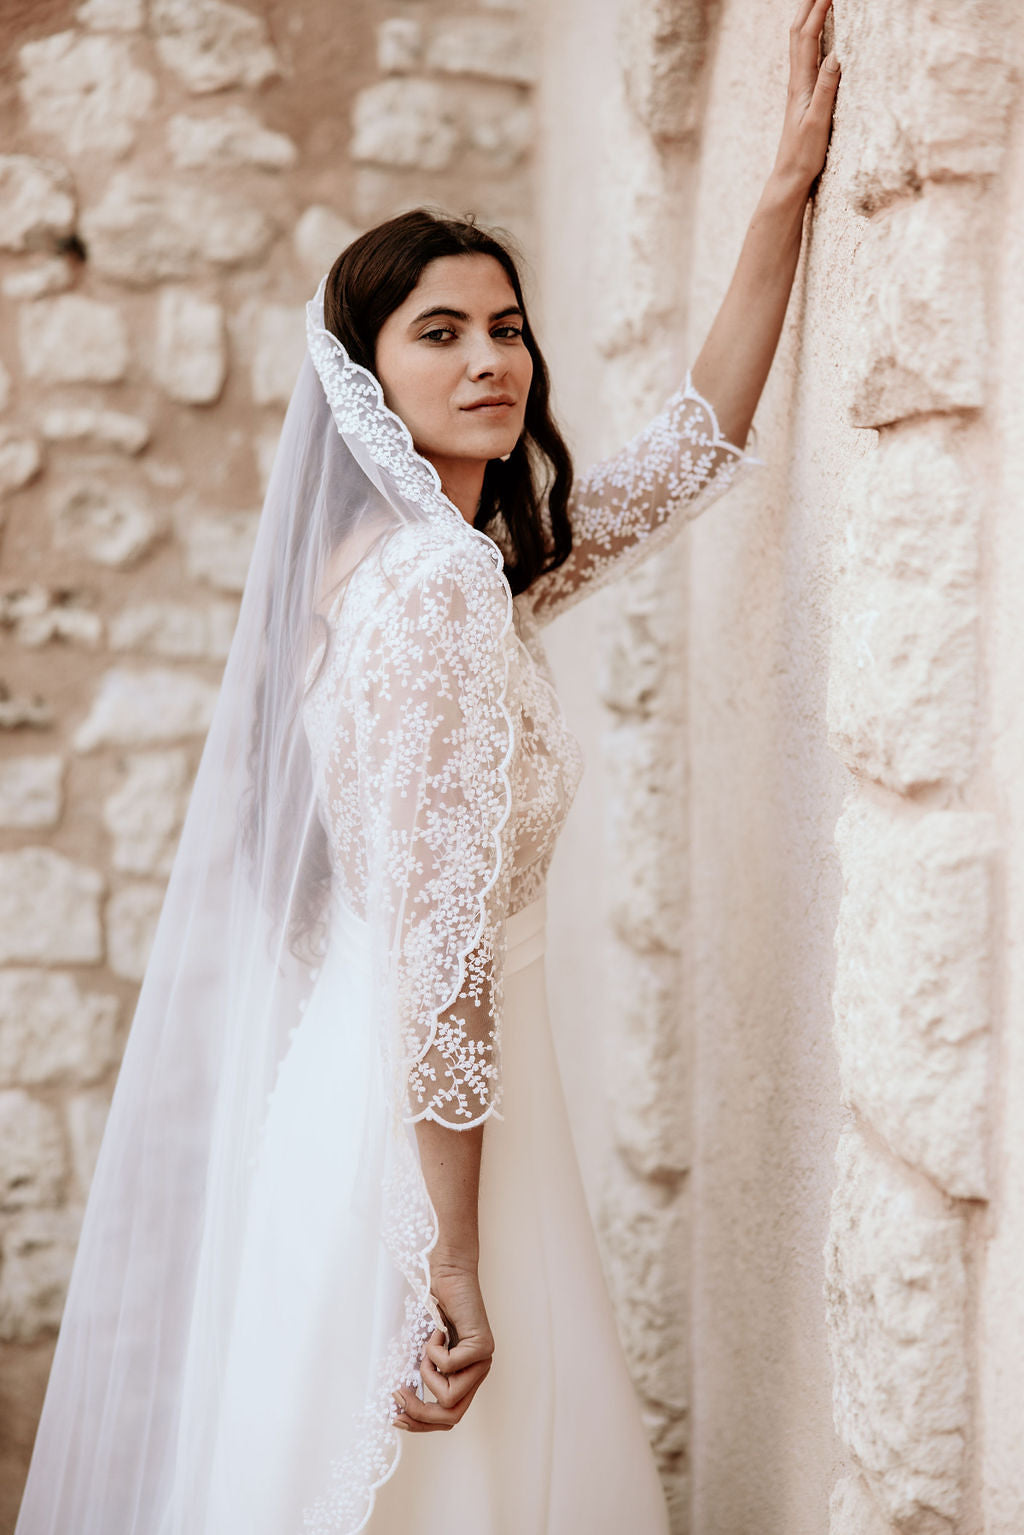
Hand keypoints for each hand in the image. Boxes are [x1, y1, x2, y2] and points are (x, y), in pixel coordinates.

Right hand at [391, 1265, 493, 1432]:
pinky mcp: (483, 1347)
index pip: (449, 1418)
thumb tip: (396, 1411)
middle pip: (451, 1417)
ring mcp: (484, 1362)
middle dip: (419, 1411)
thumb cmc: (432, 1310)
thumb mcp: (422, 1352)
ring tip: (427, 1346)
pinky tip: (439, 1329)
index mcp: (466, 1379)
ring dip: (426, 1373)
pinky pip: (448, 1366)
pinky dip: (433, 1349)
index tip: (396, 1416)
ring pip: (448, 1396)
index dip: (422, 1423)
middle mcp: (479, 1374)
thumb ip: (418, 1379)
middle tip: (397, 1393)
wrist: (447, 1274)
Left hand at [771, 0, 840, 194]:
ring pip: (799, 41)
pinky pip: (805, 55)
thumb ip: (827, 88)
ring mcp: (799, 87)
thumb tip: (837, 54)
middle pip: (798, 31)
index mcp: (801, 83)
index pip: (807, 36)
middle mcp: (797, 81)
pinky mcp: (804, 95)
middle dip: (809, 4)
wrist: (790, 177)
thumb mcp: (818, 121)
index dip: (818, 8)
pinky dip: (809, 34)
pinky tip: (815, 33)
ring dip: (806, 15)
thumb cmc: (804, 154)